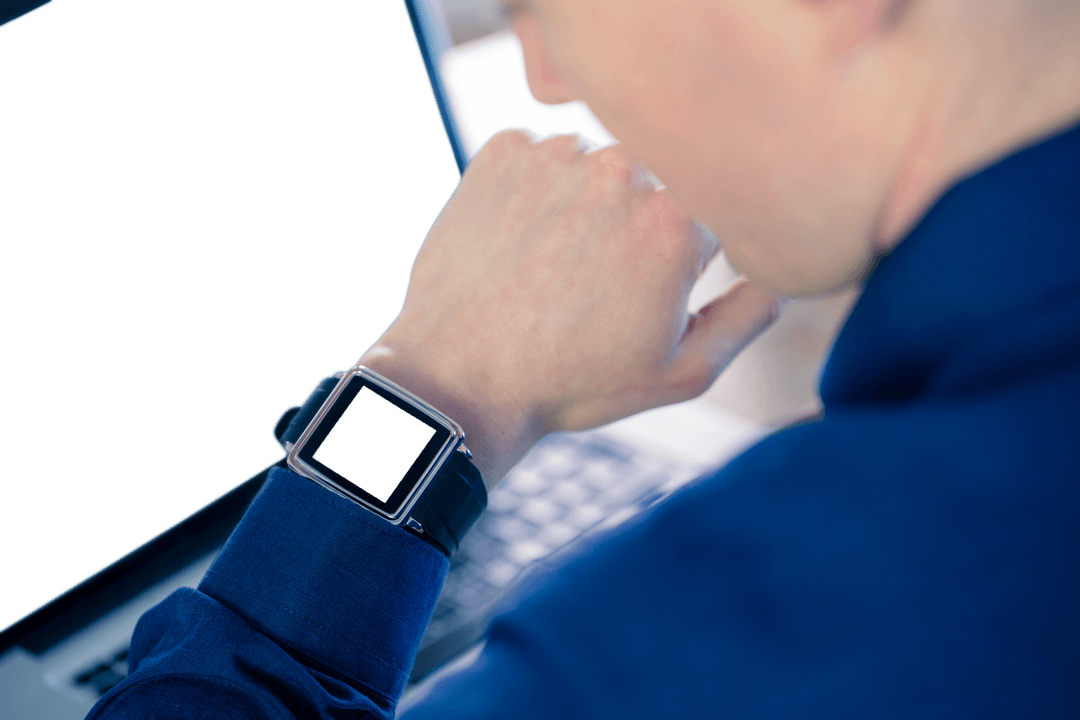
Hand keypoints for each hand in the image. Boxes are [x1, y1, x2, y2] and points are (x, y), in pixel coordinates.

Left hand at [361, 132, 778, 484]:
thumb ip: (750, 314)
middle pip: (654, 183)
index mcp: (676, 223)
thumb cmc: (574, 382)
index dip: (682, 258)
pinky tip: (519, 244)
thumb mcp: (682, 372)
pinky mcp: (503, 152)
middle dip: (635, 226)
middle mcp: (621, 173)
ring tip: (552, 268)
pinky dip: (535, 191)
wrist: (462, 378)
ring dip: (584, 204)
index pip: (710, 214)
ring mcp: (557, 157)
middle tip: (593, 286)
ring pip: (596, 166)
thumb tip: (787, 270)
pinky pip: (540, 157)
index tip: (644, 290)